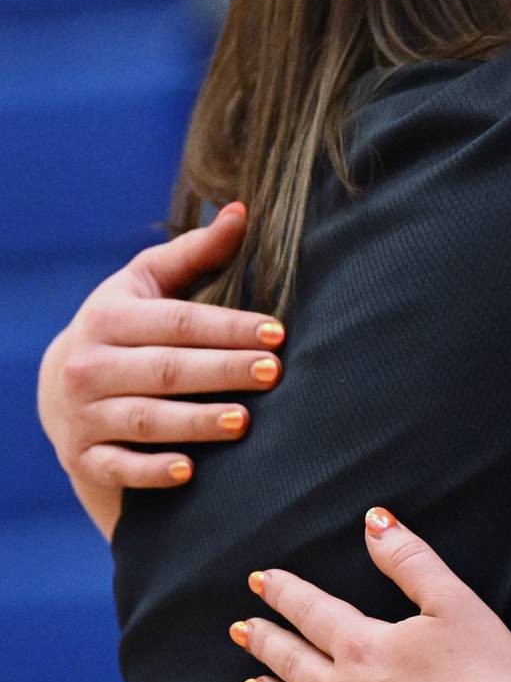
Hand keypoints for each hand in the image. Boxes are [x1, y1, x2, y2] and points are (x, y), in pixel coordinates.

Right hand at [37, 204, 286, 536]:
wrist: (62, 387)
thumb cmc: (126, 325)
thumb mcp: (148, 283)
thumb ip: (196, 252)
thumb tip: (243, 210)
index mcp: (109, 317)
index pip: (178, 322)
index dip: (229, 326)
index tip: (277, 332)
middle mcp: (89, 365)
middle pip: (165, 369)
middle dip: (222, 370)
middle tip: (272, 372)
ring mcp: (83, 414)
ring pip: (144, 418)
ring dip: (194, 422)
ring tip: (242, 420)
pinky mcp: (83, 457)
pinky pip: (119, 467)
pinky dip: (151, 470)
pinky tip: (189, 470)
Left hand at [237, 510, 510, 681]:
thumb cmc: (489, 676)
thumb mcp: (456, 602)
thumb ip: (410, 560)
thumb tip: (373, 521)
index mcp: (363, 648)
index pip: (312, 612)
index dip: (284, 593)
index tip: (259, 582)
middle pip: (293, 663)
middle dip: (265, 642)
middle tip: (241, 630)